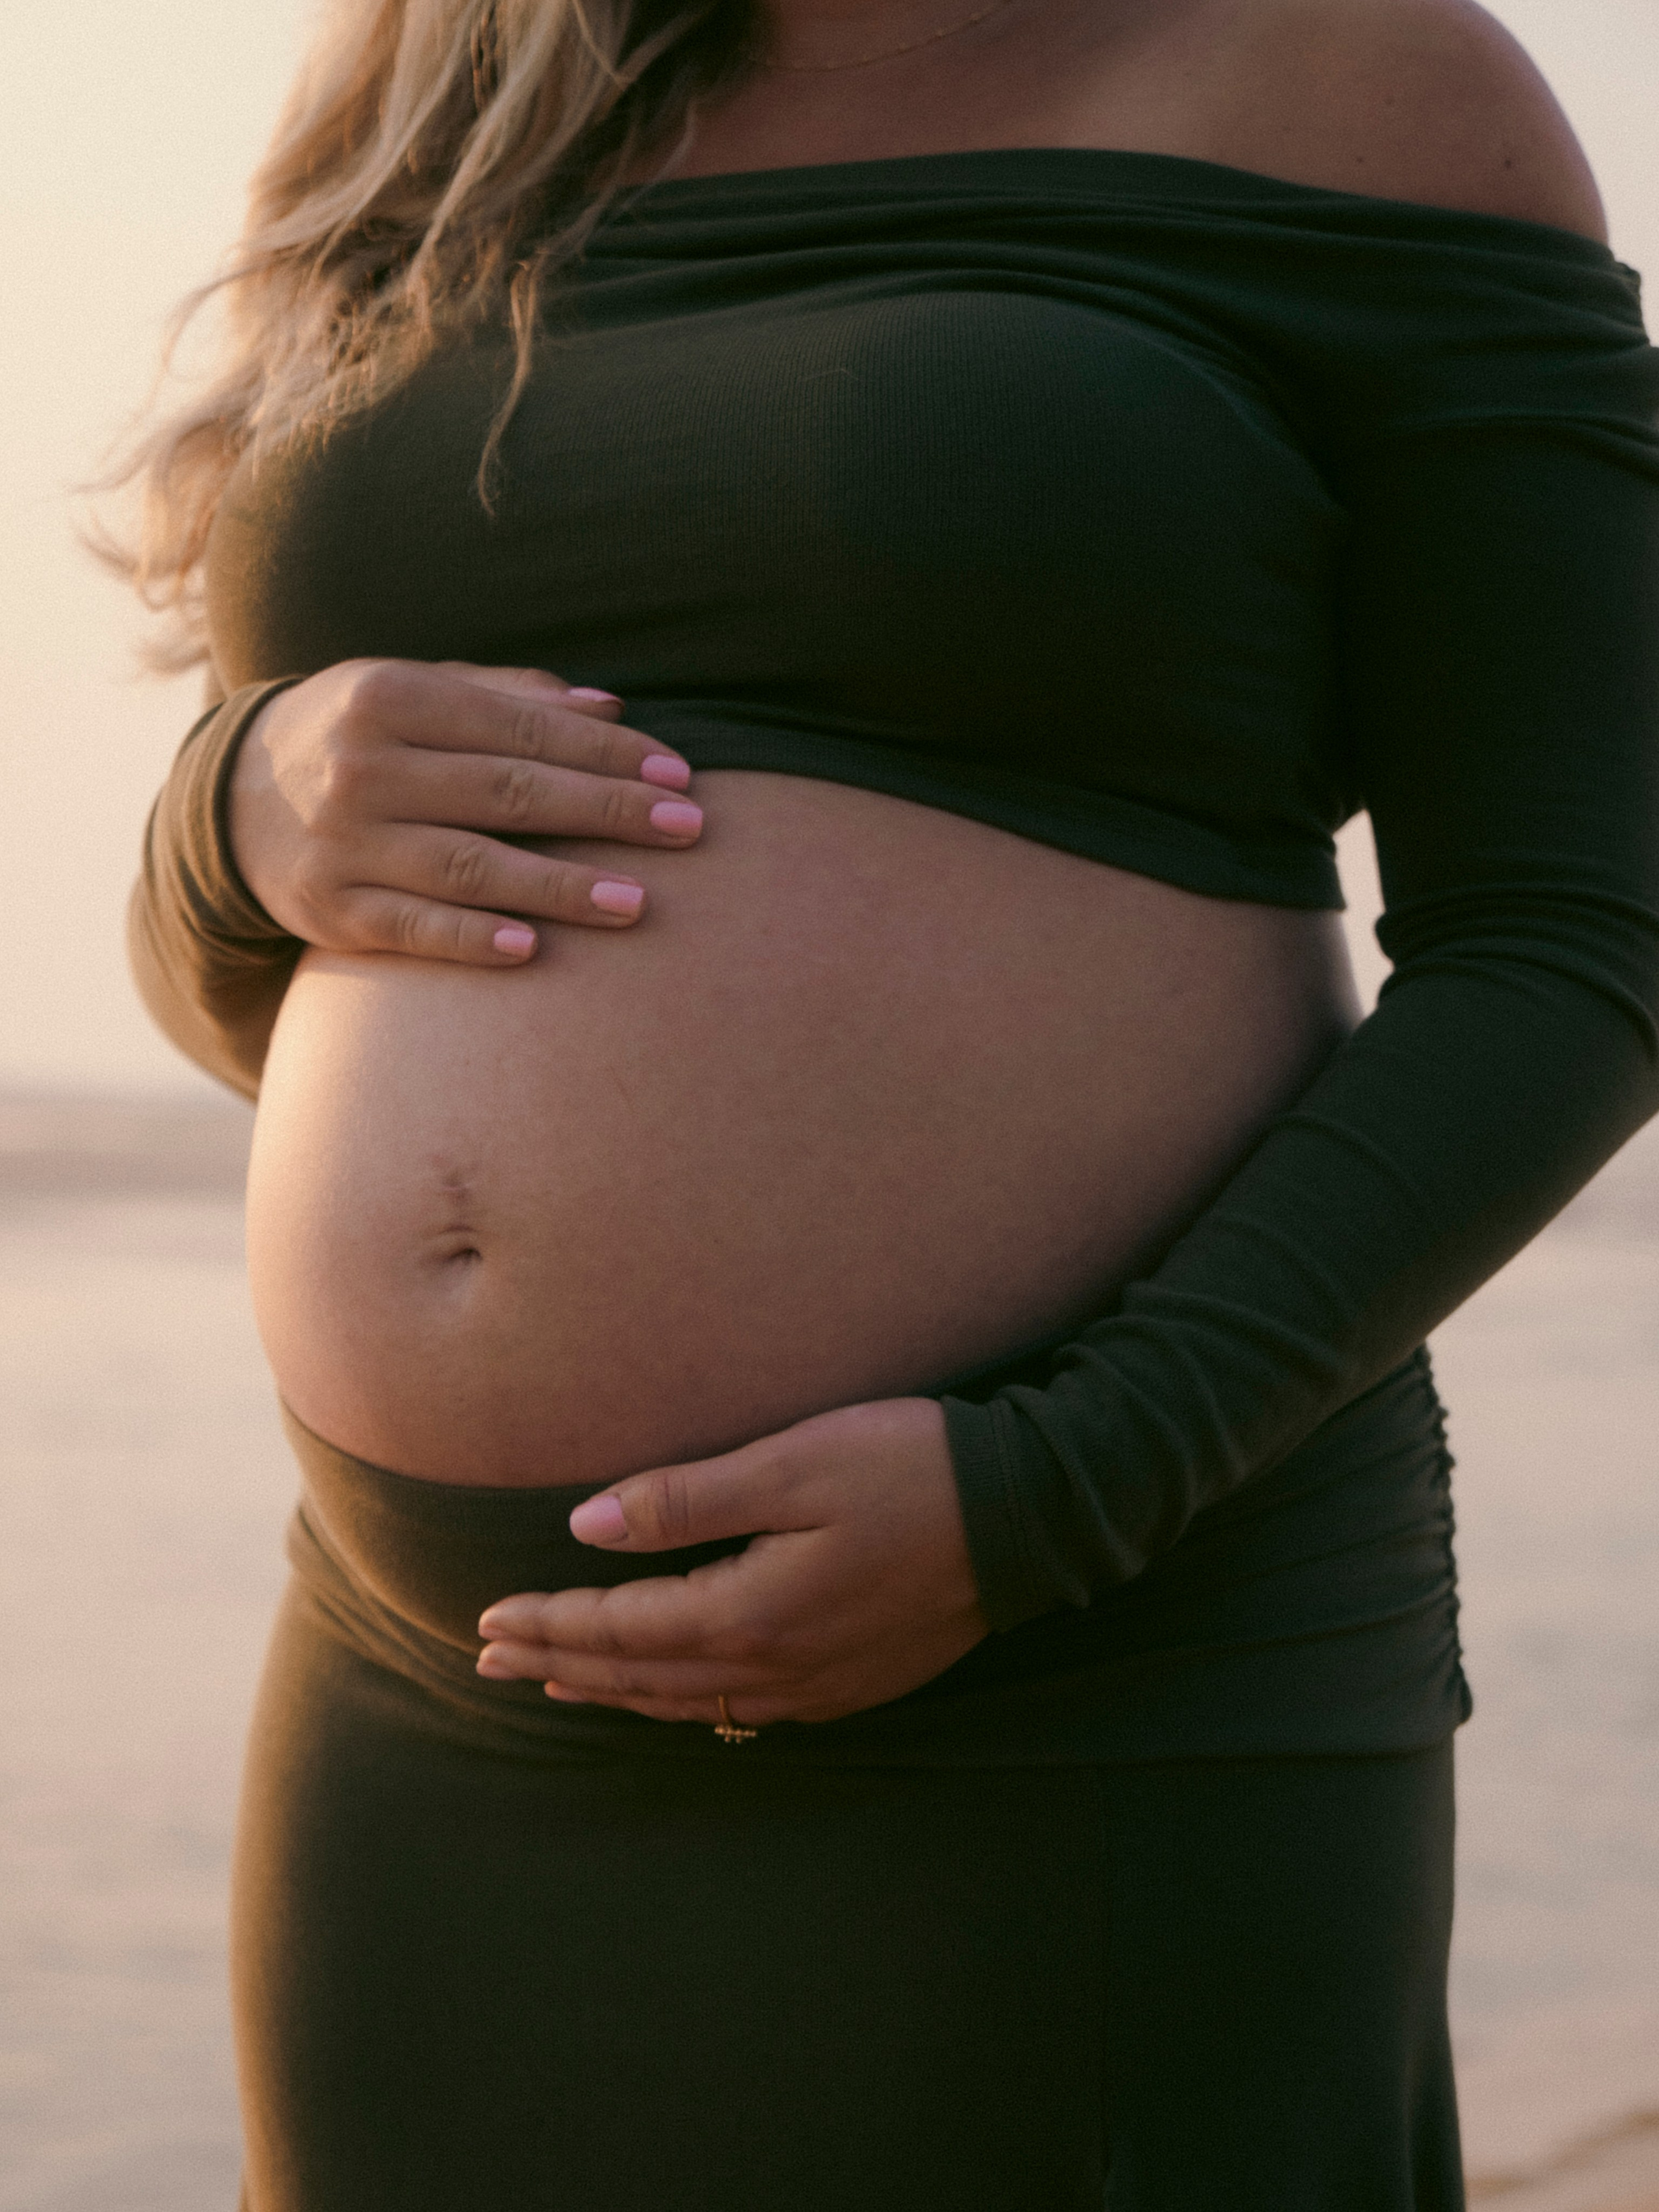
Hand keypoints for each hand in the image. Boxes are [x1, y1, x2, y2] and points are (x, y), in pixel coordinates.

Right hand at [228, 657, 704, 964]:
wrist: (230, 799)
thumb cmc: (357, 736)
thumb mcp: (413, 691)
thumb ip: (508, 696)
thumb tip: (612, 708)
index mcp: (390, 696)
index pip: (521, 729)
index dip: (605, 754)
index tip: (678, 776)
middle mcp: (363, 767)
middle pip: (507, 793)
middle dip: (605, 812)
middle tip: (687, 830)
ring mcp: (343, 842)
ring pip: (468, 866)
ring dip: (557, 887)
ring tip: (635, 902)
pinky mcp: (328, 910)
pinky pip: (410, 927)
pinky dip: (468, 938)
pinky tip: (528, 949)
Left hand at [475, 1398, 988, 1726]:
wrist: (1027, 1513)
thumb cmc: (909, 1467)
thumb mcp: (791, 1464)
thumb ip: (686, 1501)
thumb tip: (585, 1527)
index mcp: (750, 1612)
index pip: (619, 1628)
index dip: (549, 1622)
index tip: (486, 1619)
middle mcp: (775, 1667)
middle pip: (640, 1676)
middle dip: (559, 1664)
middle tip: (490, 1660)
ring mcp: (816, 1685)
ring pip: (687, 1702)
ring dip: (613, 1690)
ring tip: (558, 1681)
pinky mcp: (852, 1682)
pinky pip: (740, 1710)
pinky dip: (682, 1702)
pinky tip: (669, 1693)